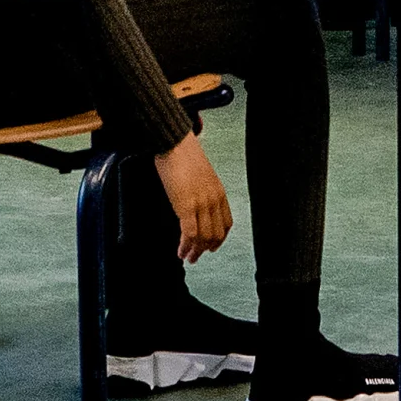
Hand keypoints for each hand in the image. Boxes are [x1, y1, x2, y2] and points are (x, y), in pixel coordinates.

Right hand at [156, 134, 231, 261]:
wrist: (174, 143)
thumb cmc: (183, 155)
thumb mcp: (201, 175)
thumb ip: (202, 191)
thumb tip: (195, 205)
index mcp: (219, 192)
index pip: (226, 223)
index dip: (219, 239)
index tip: (211, 246)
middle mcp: (213, 200)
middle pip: (216, 234)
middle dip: (205, 250)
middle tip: (195, 257)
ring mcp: (201, 204)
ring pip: (203, 238)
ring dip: (195, 251)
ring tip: (186, 257)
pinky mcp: (186, 206)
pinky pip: (190, 234)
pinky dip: (185, 246)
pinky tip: (180, 250)